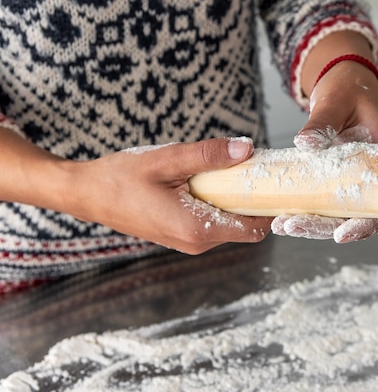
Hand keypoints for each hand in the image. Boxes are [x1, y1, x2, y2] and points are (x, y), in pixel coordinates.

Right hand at [65, 138, 271, 253]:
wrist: (87, 194)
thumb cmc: (120, 179)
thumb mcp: (166, 160)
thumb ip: (208, 155)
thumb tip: (246, 148)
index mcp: (197, 229)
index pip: (254, 228)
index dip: (270, 207)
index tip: (277, 183)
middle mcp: (196, 243)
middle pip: (245, 226)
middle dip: (254, 200)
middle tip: (255, 167)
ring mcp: (188, 242)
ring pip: (229, 224)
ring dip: (235, 200)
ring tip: (230, 169)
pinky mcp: (181, 236)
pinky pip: (213, 222)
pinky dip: (219, 204)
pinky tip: (211, 180)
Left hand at [272, 53, 377, 242]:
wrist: (343, 83)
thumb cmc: (349, 88)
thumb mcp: (336, 101)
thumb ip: (322, 121)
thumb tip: (304, 144)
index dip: (366, 225)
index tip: (341, 235)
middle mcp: (369, 175)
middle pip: (353, 216)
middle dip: (322, 228)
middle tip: (291, 226)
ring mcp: (350, 178)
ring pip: (335, 213)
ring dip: (311, 223)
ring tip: (281, 225)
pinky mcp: (333, 177)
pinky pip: (323, 200)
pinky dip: (305, 209)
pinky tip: (282, 214)